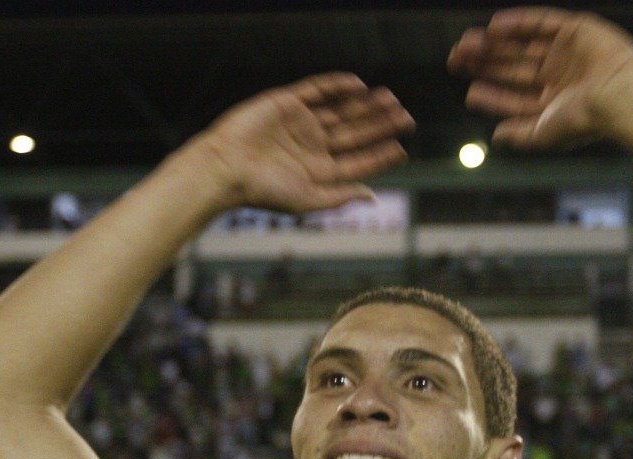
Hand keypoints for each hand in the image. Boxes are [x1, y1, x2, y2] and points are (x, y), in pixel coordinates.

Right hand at [192, 73, 413, 212]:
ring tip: (389, 99)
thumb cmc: (263, 191)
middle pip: (355, 133)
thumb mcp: (307, 199)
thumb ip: (340, 197)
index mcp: (320, 171)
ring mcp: (301, 123)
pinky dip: (337, 86)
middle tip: (406, 117)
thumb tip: (373, 196)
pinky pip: (317, 90)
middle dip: (380, 125)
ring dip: (365, 105)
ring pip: (342, 110)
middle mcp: (314, 146)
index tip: (401, 149)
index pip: (358, 162)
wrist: (226, 168)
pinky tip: (358, 85)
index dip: (380, 155)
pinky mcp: (286, 102)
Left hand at [448, 7, 632, 148]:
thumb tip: (496, 137)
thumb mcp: (545, 133)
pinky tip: (494, 28)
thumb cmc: (585, 120)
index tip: (470, 92)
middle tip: (456, 60)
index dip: (491, 95)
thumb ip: (520, 135)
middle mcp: (559, 76)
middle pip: (513, 67)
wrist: (619, 95)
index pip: (515, 98)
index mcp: (555, 102)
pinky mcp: (576, 29)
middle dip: (485, 64)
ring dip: (494, 44)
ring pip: (521, 45)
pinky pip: (540, 22)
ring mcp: (566, 52)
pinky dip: (517, 23)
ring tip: (467, 44)